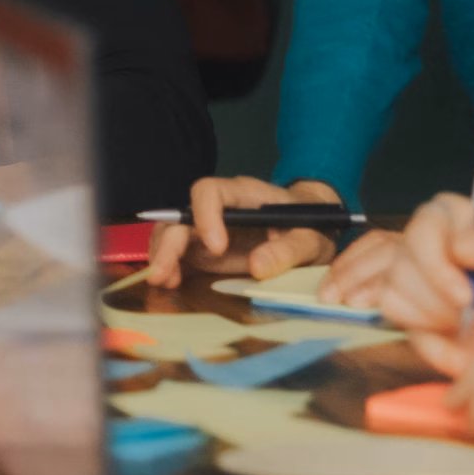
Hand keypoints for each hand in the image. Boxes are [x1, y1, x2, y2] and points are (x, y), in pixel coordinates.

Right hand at [138, 176, 342, 287]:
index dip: (206, 216)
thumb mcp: (310, 240)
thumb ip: (289, 250)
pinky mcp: (203, 250)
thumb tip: (258, 266)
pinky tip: (170, 283)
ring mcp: (207, 229)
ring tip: (162, 281)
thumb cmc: (310, 228)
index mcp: (244, 195)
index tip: (216, 247)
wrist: (309, 233)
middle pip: (182, 214)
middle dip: (169, 243)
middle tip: (164, 273)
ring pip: (172, 232)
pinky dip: (169, 267)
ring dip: (163, 255)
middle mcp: (219, 209)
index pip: (210, 191)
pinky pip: (177, 254)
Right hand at [332, 192, 473, 336]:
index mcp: (450, 215)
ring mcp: (410, 277)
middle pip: (401, 268)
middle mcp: (422, 241)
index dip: (437, 267)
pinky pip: (402, 330)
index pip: (421, 229)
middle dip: (441, 303)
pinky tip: (463, 348)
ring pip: (391, 297)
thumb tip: (459, 246)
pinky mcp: (409, 313)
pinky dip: (433, 346)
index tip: (467, 297)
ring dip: (436, 320)